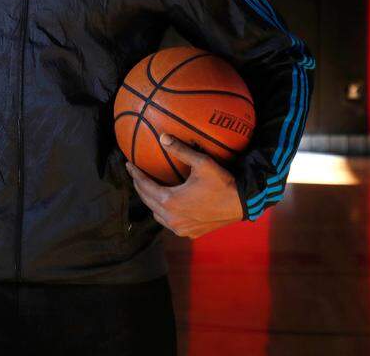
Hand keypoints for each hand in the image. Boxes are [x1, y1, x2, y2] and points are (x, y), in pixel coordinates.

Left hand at [124, 133, 243, 238]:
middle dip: (139, 186)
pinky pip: (170, 222)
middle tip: (135, 174)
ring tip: (148, 188)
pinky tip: (167, 203)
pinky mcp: (189, 233)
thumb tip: (163, 137)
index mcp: (170, 202)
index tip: (128, 164)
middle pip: (147, 201)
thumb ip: (181, 150)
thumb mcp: (202, 163)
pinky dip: (164, 212)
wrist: (241, 204)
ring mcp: (180, 228)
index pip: (145, 187)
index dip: (135, 174)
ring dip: (151, 201)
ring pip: (157, 214)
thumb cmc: (222, 182)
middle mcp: (172, 218)